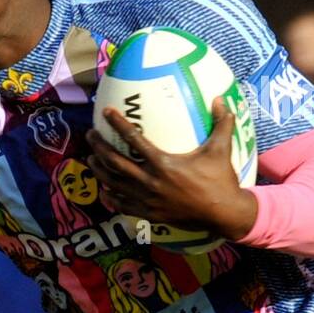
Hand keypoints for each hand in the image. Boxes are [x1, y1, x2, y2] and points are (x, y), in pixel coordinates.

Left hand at [85, 98, 257, 239]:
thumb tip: (220, 98)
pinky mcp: (149, 214)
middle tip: (90, 134)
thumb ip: (221, 123)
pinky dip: (110, 197)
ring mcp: (147, 199)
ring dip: (99, 170)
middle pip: (114, 162)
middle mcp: (150, 181)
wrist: (222, 214)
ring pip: (113, 183)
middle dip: (99, 147)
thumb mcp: (221, 149)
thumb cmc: (220, 180)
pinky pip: (122, 205)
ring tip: (90, 158)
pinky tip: (104, 190)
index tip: (106, 112)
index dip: (118, 124)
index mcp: (163, 163)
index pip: (134, 139)